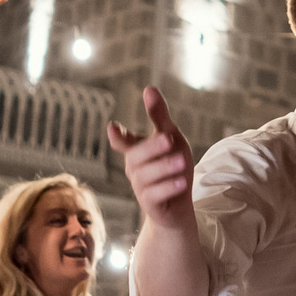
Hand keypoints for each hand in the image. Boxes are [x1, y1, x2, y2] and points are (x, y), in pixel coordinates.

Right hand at [107, 86, 194, 229]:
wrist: (179, 207)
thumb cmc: (173, 167)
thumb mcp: (171, 138)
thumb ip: (159, 116)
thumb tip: (149, 88)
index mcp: (137, 151)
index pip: (123, 142)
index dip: (118, 136)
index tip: (113, 128)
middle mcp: (134, 169)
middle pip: (135, 156)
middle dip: (152, 147)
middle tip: (169, 138)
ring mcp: (140, 188)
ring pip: (145, 176)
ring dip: (164, 167)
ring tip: (182, 162)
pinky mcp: (149, 204)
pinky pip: (154, 195)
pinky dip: (168, 187)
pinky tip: (181, 182)